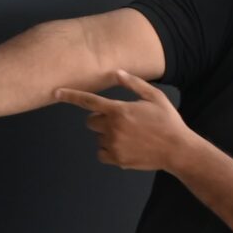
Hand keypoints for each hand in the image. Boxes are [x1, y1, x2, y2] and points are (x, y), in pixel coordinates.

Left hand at [53, 71, 194, 171]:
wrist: (177, 149)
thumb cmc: (167, 120)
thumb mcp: (155, 97)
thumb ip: (133, 84)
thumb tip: (116, 72)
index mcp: (119, 110)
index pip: (88, 100)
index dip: (70, 95)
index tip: (56, 92)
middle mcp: (113, 127)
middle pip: (91, 121)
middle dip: (100, 120)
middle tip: (120, 121)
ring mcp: (113, 145)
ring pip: (98, 138)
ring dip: (107, 136)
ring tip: (130, 135)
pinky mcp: (116, 159)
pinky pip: (101, 154)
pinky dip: (109, 151)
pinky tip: (126, 147)